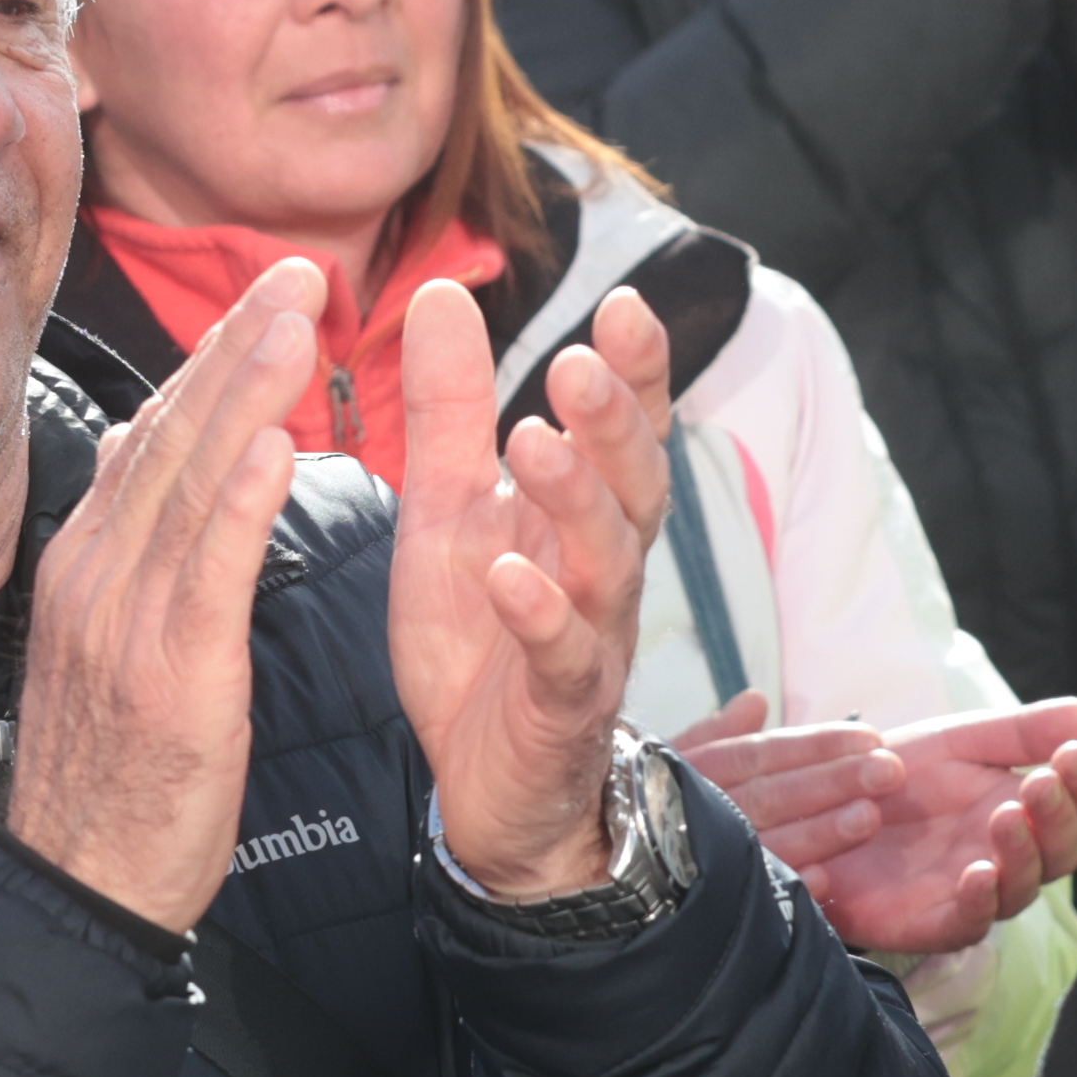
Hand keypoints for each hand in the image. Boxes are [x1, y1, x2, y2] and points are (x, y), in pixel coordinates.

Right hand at [10, 258, 316, 931]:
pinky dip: (242, 499)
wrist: (79, 887)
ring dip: (247, 392)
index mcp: (85, 566)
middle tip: (297, 272)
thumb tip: (145, 470)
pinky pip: (209, 571)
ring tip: (297, 319)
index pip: (152, 438)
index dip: (212, 362)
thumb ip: (134, 559)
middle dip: (237, 347)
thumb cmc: (110, 778)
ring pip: (192, 483)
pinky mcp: (168, 677)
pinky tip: (279, 442)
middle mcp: (95, 577)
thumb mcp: (109, 650)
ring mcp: (125, 624)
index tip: (266, 297)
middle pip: (172, 438)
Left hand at [394, 278, 669, 900]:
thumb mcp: (448, 508)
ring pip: (608, 562)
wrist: (483, 784)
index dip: (635, 371)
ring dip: (577, 500)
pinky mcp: (559, 707)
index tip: (626, 304)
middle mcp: (604, 568)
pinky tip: (513, 577)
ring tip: (537, 445)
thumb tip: (440, 292)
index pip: (624, 430)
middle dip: (612, 422)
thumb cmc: (478, 640)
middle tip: (578, 363)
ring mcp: (591, 638)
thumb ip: (451, 410)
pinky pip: (562, 658)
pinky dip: (541, 615)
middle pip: (634, 484)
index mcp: (581, 514)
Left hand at [668, 690, 1076, 956]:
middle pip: (1061, 850)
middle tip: (1042, 781)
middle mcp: (1009, 856)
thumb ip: (1020, 732)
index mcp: (1021, 808)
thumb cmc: (894, 777)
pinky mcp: (935, 923)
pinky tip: (978, 871)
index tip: (1072, 751)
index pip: (1076, 805)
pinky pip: (970, 922)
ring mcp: (975, 893)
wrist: (820, 811)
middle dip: (1057, 815)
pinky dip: (979, 900)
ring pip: (1022, 887)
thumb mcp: (956, 742)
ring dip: (1022, 852)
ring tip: (1006, 815)